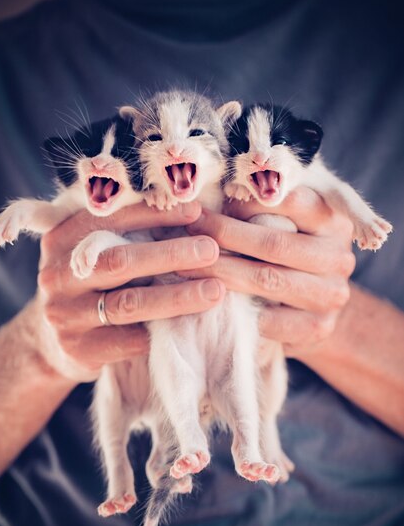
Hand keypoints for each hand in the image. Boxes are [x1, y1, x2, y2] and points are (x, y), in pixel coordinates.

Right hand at [36, 201, 223, 378]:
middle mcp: (57, 275)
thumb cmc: (91, 285)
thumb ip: (124, 232)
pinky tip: (192, 323)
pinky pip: (130, 340)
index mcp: (62, 239)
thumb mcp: (94, 251)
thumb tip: (191, 212)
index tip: (195, 212)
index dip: (155, 214)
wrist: (54, 341)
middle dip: (171, 254)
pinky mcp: (80, 349)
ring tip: (215, 290)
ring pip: (129, 303)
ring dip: (177, 296)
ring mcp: (66, 315)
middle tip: (211, 250)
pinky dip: (164, 329)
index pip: (110, 219)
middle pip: (120, 261)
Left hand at [182, 187, 355, 357]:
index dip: (247, 202)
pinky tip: (208, 301)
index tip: (212, 204)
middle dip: (224, 235)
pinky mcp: (318, 328)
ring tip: (186, 266)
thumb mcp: (284, 224)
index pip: (291, 201)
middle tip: (188, 231)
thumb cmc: (287, 256)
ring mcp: (332, 295)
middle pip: (274, 242)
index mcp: (333, 221)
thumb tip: (205, 197)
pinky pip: (269, 320)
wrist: (312, 309)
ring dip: (221, 271)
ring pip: (268, 279)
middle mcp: (339, 256)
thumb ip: (261, 210)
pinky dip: (236, 310)